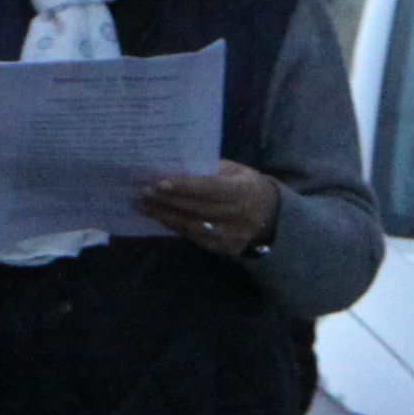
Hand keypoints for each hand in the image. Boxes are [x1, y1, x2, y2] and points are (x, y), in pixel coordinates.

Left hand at [135, 163, 285, 258]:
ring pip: (192, 225)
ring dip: (164, 215)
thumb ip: (211, 170)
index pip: (211, 188)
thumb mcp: (237, 171)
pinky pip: (193, 237)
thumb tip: (177, 166)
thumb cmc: (247, 186)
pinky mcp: (223, 248)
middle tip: (142, 190)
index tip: (160, 182)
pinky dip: (173, 226)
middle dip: (167, 200)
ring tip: (141, 204)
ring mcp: (231, 236)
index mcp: (244, 191)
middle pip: (197, 208)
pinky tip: (157, 216)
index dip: (185, 186)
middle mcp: (238, 216)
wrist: (272, 218)